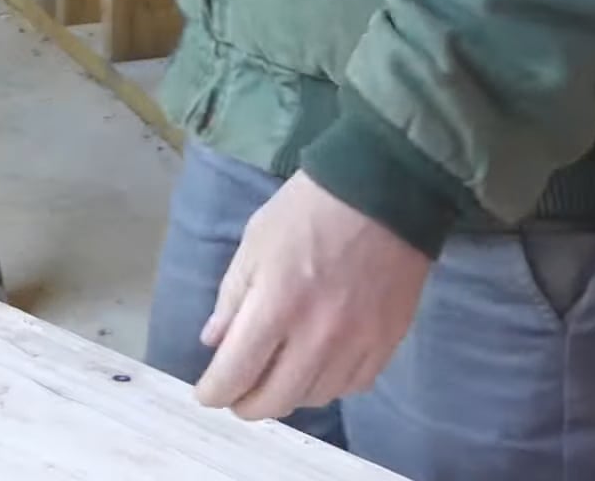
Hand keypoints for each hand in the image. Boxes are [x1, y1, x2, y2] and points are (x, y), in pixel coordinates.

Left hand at [191, 173, 430, 422]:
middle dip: (246, 404)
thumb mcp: (255, 243)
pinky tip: (317, 367)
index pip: (236, 375)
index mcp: (276, 306)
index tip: (207, 392)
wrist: (384, 191)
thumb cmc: (308, 210)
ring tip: (277, 376)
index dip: (214, 392)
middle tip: (238, 392)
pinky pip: (351, 386)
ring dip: (287, 394)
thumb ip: (232, 298)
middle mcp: (317, 337)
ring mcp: (357, 344)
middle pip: (275, 401)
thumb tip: (214, 342)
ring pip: (313, 399)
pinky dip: (327, 385)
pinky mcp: (386, 343)